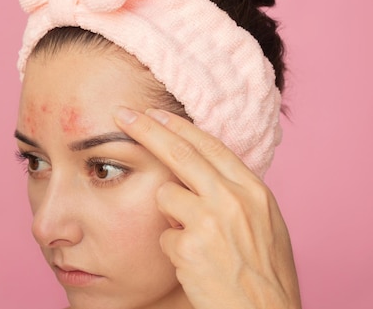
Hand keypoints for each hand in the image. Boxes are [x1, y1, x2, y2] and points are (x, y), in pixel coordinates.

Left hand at [114, 107, 301, 308]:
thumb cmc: (265, 274)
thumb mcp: (265, 224)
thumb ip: (236, 194)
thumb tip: (206, 172)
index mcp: (253, 191)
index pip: (209, 146)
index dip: (179, 127)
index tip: (155, 113)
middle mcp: (232, 199)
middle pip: (179, 152)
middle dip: (146, 129)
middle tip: (123, 114)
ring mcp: (210, 221)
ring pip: (164, 196)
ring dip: (170, 217)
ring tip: (196, 243)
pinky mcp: (188, 246)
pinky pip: (163, 236)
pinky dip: (173, 250)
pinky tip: (195, 266)